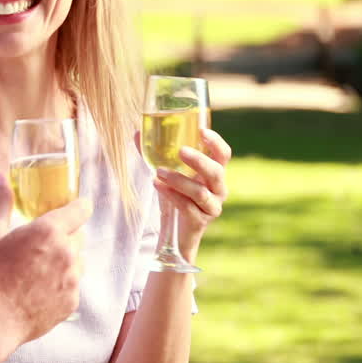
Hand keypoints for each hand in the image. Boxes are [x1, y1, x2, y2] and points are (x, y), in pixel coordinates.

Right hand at [0, 173, 91, 345]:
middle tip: (41, 245)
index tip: (74, 208)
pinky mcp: (73, 300)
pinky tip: (41, 288)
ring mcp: (73, 279)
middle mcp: (67, 253)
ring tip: (39, 269)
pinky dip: (63, 283)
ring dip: (66, 260)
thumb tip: (1, 177)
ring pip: (78, 260)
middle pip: (79, 235)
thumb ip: (1, 203)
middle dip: (65, 236)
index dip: (79, 207)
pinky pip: (74, 284)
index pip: (81, 209)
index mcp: (49, 231)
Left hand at [153, 128, 230, 259]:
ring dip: (178, 180)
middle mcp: (219, 190)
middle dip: (199, 160)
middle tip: (180, 151)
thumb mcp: (168, 173)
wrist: (175, 232)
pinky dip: (171, 195)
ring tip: (158, 172)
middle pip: (216, 172)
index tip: (201, 130)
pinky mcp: (200, 222)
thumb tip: (138, 133)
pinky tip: (157, 185)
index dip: (216, 142)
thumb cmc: (176, 196)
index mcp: (215, 173)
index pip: (223, 155)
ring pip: (200, 192)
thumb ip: (155, 154)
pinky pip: (187, 207)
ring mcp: (212, 207)